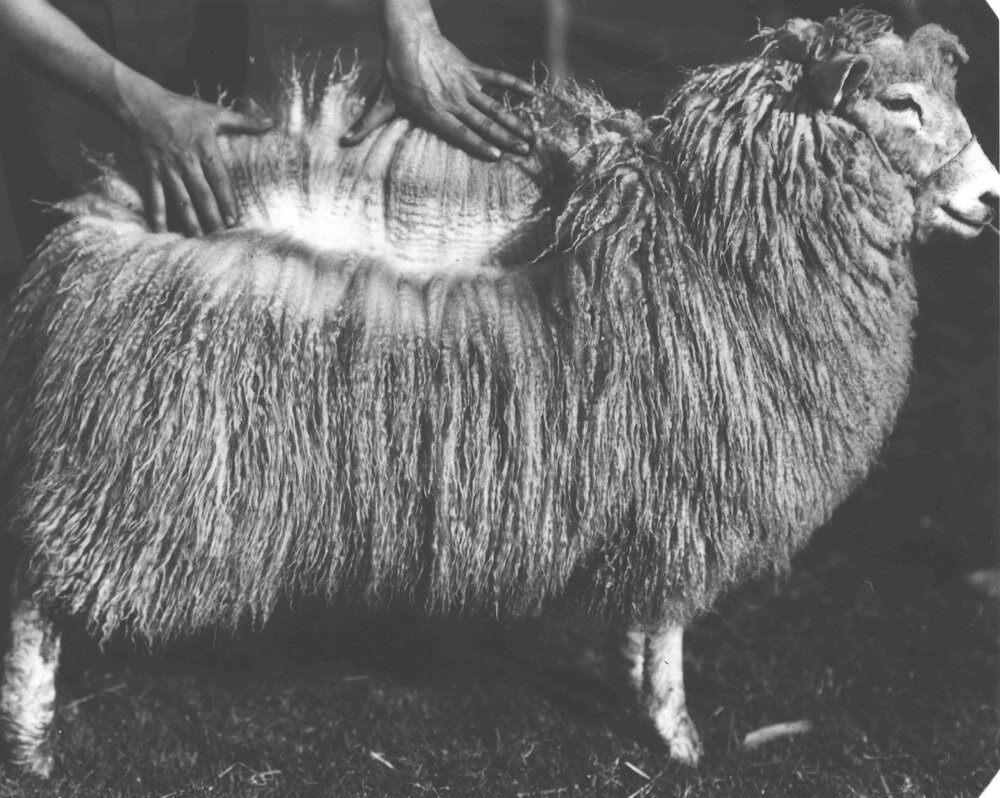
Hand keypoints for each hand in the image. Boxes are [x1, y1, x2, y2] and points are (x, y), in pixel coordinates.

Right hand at [118, 79, 272, 234]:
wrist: (142, 104)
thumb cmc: (182, 109)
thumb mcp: (214, 112)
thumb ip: (244, 121)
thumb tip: (271, 122)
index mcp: (205, 149)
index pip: (219, 180)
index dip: (226, 200)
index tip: (233, 220)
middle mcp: (187, 162)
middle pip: (201, 195)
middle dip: (211, 217)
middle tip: (220, 237)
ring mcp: (168, 168)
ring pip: (180, 199)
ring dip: (189, 221)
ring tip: (197, 240)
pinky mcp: (151, 171)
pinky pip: (155, 196)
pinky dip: (157, 214)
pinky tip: (161, 231)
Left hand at [341, 19, 533, 159]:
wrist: (407, 34)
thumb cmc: (394, 71)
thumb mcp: (381, 100)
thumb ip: (367, 124)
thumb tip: (343, 142)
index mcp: (434, 111)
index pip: (459, 132)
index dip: (478, 144)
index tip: (496, 156)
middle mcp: (452, 99)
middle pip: (483, 122)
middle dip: (506, 138)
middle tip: (524, 151)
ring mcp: (464, 84)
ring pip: (494, 105)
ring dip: (514, 120)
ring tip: (531, 135)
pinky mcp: (471, 70)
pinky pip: (496, 78)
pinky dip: (514, 85)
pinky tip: (533, 94)